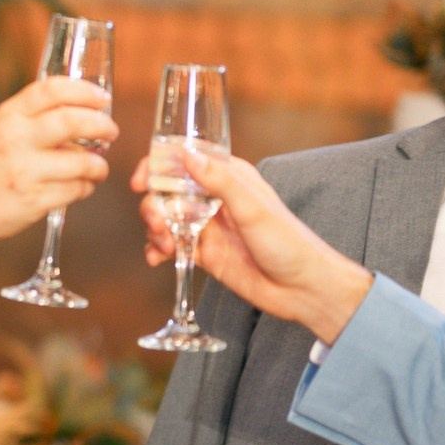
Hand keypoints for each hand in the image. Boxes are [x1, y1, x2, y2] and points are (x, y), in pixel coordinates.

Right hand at [0, 75, 116, 249]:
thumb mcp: (0, 129)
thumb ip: (35, 117)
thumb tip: (85, 111)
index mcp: (8, 115)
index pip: (52, 90)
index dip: (85, 91)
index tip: (102, 99)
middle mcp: (15, 140)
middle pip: (73, 122)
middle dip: (102, 125)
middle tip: (111, 131)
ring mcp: (23, 172)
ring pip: (82, 162)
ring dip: (99, 165)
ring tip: (98, 167)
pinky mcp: (32, 201)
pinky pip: (75, 190)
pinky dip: (85, 188)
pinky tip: (80, 186)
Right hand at [133, 146, 373, 341]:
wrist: (303, 290)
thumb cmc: (288, 243)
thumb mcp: (253, 208)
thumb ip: (219, 181)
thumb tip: (187, 154)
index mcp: (229, 177)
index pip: (184, 160)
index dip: (156, 168)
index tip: (141, 184)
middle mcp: (215, 198)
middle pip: (167, 192)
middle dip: (153, 206)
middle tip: (158, 224)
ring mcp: (208, 226)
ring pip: (166, 219)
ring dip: (155, 230)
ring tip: (163, 247)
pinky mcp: (205, 253)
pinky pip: (172, 246)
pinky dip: (159, 251)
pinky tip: (158, 259)